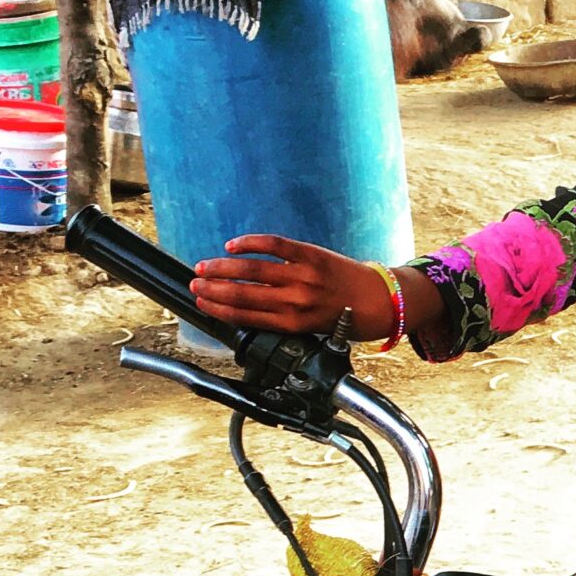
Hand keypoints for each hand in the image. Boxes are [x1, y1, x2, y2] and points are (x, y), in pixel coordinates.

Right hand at [190, 235, 394, 338]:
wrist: (382, 302)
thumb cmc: (348, 319)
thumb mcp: (314, 331)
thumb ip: (284, 322)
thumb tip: (253, 313)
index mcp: (294, 324)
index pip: (246, 316)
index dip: (219, 309)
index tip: (200, 303)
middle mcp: (296, 302)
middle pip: (244, 294)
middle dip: (213, 290)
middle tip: (194, 284)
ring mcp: (303, 277)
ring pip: (253, 271)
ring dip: (223, 268)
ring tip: (204, 267)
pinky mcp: (311, 255)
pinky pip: (275, 245)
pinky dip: (251, 244)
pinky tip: (232, 245)